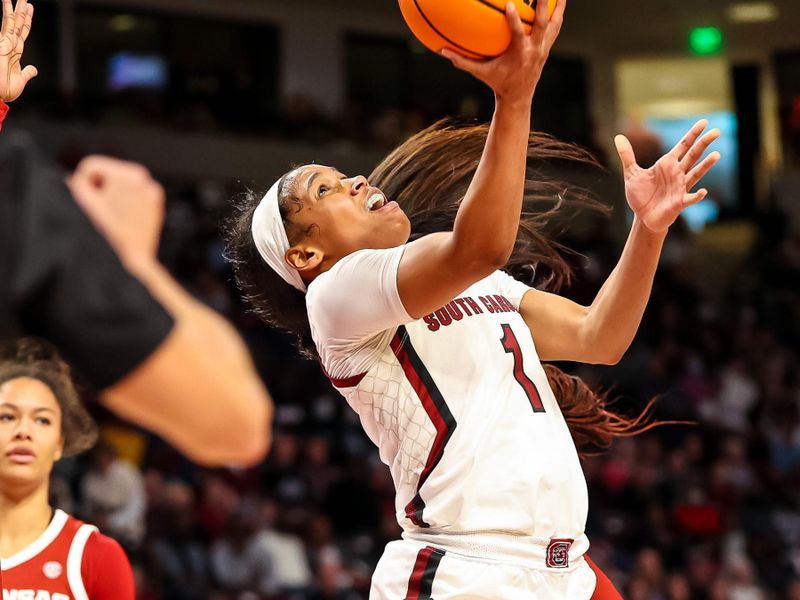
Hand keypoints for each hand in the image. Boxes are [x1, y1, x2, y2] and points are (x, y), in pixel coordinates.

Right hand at [0, 0, 36, 101]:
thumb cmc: (5, 90)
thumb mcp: (21, 80)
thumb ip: (27, 73)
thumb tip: (34, 69)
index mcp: (15, 52)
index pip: (22, 31)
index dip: (27, 20)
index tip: (30, 8)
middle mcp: (10, 45)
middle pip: (18, 23)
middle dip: (22, 9)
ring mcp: (4, 43)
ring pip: (12, 21)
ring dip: (15, 8)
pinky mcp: (1, 44)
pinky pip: (6, 26)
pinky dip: (7, 16)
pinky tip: (6, 3)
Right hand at [67, 156, 165, 264]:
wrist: (135, 257)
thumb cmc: (109, 231)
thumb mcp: (85, 202)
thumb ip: (78, 182)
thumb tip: (77, 176)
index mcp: (129, 174)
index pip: (91, 166)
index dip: (82, 183)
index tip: (88, 200)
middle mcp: (144, 177)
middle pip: (107, 173)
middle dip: (100, 189)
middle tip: (102, 211)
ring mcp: (152, 189)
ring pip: (120, 184)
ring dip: (112, 196)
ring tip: (113, 216)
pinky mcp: (155, 201)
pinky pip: (133, 194)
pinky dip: (126, 203)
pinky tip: (124, 218)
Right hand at [441, 0, 563, 106]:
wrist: (518, 98)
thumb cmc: (497, 83)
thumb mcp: (480, 73)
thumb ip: (462, 61)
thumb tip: (442, 51)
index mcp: (519, 55)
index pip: (518, 35)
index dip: (514, 20)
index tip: (509, 5)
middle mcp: (534, 50)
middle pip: (542, 25)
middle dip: (543, 6)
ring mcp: (543, 48)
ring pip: (554, 23)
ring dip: (558, 6)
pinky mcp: (547, 47)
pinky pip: (555, 26)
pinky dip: (558, 13)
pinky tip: (558, 0)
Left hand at [615, 120, 720, 233]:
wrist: (643, 217)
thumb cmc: (640, 195)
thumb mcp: (631, 173)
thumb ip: (627, 155)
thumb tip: (618, 136)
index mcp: (667, 164)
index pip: (683, 146)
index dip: (693, 134)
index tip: (704, 122)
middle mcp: (677, 174)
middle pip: (693, 155)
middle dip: (704, 144)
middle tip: (717, 132)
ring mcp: (680, 187)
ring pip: (696, 174)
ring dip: (706, 165)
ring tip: (716, 155)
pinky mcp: (679, 203)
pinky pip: (690, 198)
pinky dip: (697, 195)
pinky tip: (703, 191)